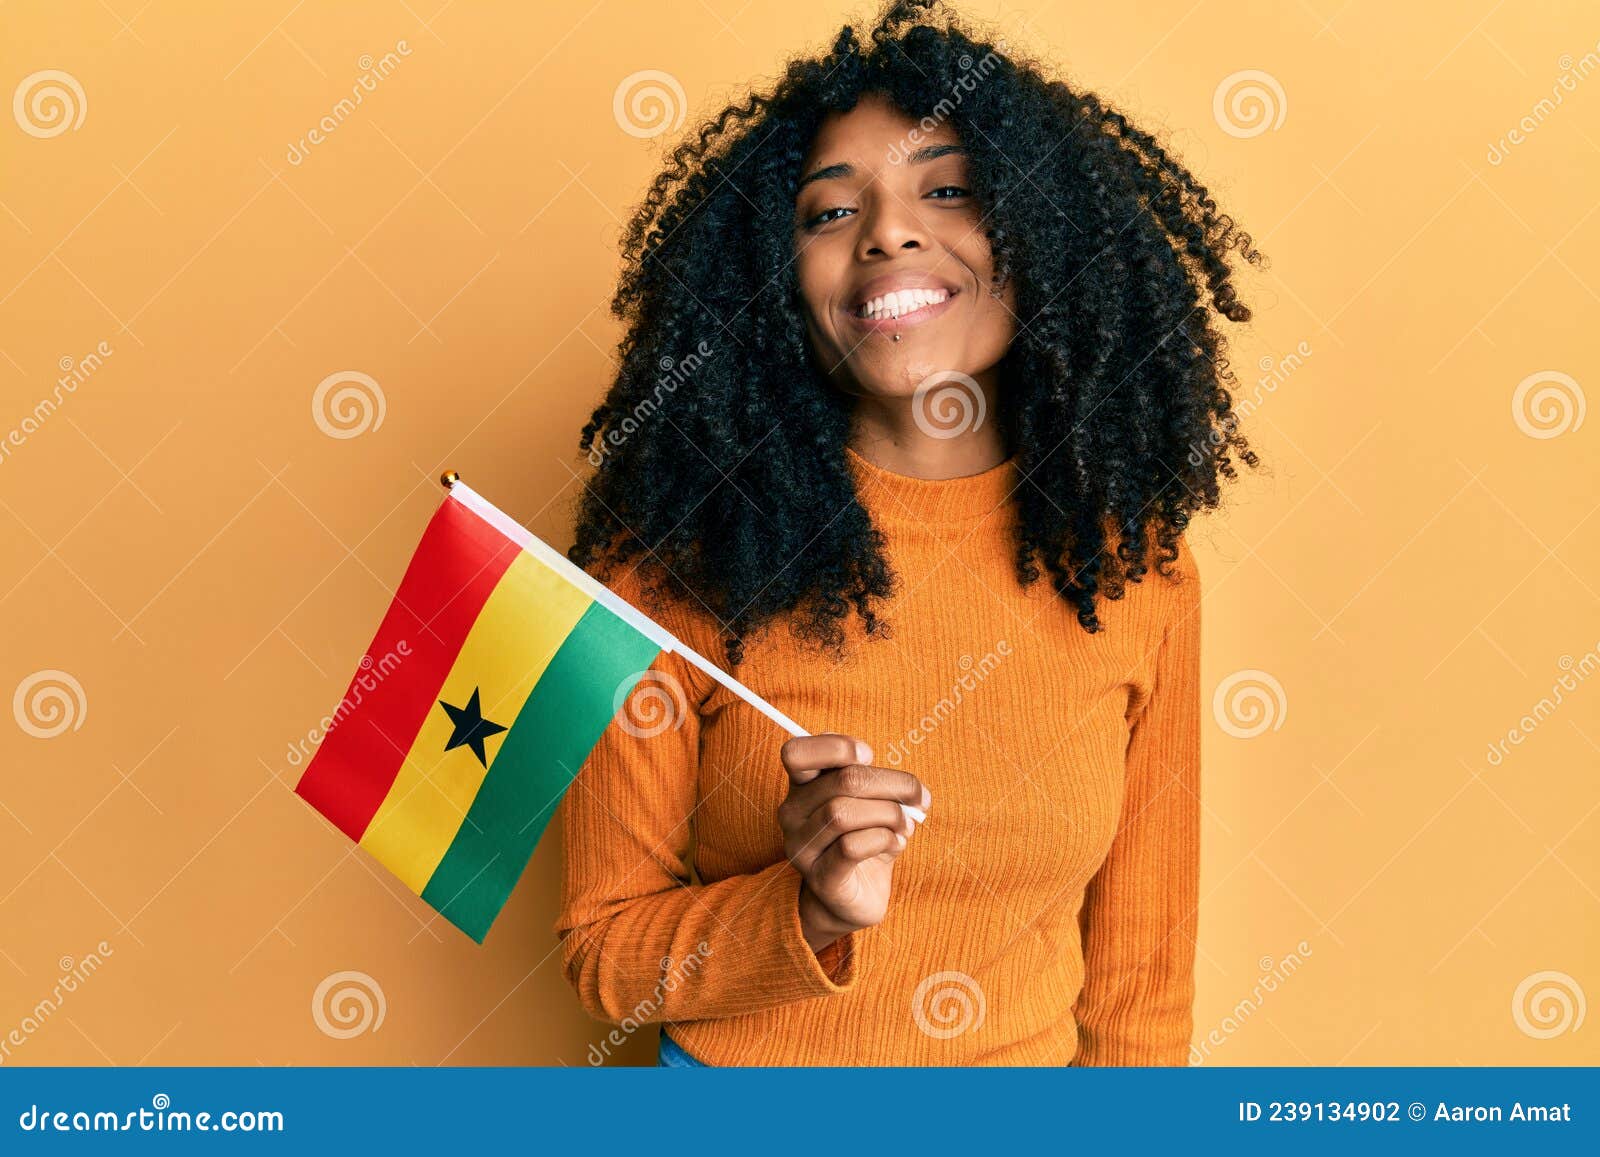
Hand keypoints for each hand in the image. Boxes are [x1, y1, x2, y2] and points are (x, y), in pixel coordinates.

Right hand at [777, 733, 930, 953]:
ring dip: (889, 814)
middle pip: (843, 780)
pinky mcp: (820, 877)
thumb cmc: (865, 838)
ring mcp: (802, 847)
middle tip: (916, 797)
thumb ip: (881, 784)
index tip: (869, 756)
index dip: (835, 747)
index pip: (796, 753)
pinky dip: (883, 839)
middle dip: (891, 784)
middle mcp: (793, 814)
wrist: (854, 897)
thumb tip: (911, 790)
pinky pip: (851, 847)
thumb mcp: (871, 802)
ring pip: (843, 813)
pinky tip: (896, 844)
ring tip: (905, 825)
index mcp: (802, 786)